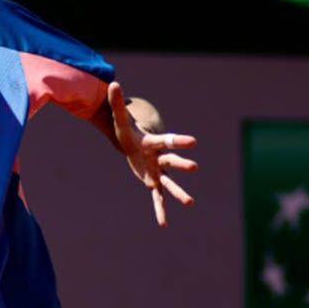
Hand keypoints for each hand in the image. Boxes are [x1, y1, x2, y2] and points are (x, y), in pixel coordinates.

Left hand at [108, 82, 196, 226]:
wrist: (133, 142)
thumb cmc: (127, 130)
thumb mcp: (119, 119)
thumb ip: (117, 103)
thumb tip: (113, 83)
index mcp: (153, 143)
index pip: (167, 141)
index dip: (178, 141)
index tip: (193, 142)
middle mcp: (160, 158)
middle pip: (172, 161)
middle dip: (182, 164)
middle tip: (194, 167)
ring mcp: (158, 171)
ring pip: (169, 183)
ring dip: (178, 193)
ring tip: (190, 203)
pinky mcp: (152, 181)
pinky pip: (157, 198)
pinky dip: (160, 210)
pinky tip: (163, 224)